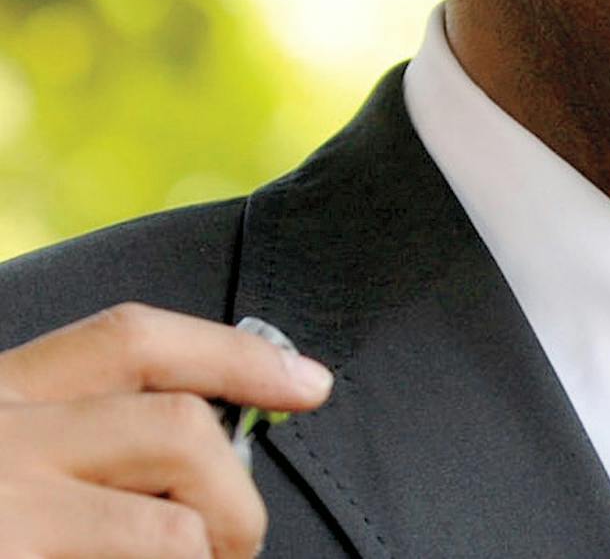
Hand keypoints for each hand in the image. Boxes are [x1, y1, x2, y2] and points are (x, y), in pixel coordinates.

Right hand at [0, 303, 332, 557]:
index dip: (237, 356)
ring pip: (176, 533)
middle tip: (239, 545)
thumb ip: (78, 430)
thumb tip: (217, 444)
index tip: (312, 384)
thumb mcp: (1, 452)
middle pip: (180, 430)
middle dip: (236, 496)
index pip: (133, 339)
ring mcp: (2, 519)